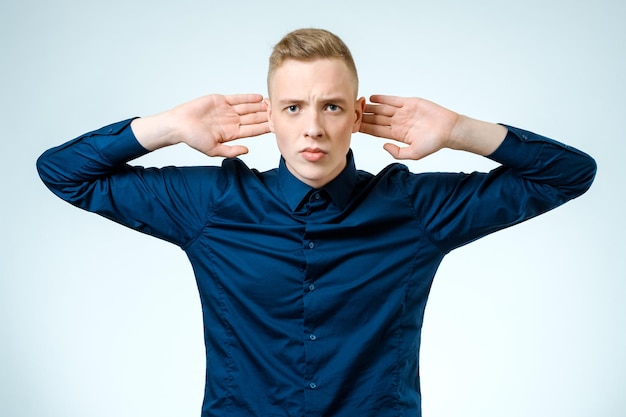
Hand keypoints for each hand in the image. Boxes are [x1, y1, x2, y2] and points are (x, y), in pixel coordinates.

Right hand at [132, 94, 269, 157]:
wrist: (179, 125)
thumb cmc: (193, 139)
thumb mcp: (213, 150)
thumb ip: (231, 151)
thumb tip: (247, 150)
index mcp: (232, 134)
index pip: (253, 131)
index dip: (264, 128)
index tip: (276, 127)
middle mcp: (232, 121)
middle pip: (253, 118)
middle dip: (266, 116)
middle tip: (278, 113)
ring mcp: (227, 110)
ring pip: (248, 108)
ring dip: (260, 107)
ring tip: (272, 104)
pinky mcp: (220, 100)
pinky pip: (237, 98)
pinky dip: (248, 98)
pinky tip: (259, 98)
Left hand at [359, 95, 459, 159]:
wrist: (449, 130)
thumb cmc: (434, 143)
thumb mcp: (413, 154)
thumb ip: (397, 152)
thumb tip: (383, 146)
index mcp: (397, 135)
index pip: (376, 131)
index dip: (365, 128)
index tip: (354, 126)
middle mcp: (398, 123)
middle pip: (376, 119)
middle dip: (364, 116)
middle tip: (352, 113)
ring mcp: (403, 112)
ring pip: (382, 109)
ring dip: (370, 107)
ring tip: (358, 104)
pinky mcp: (410, 103)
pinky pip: (393, 100)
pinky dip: (382, 98)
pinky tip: (372, 97)